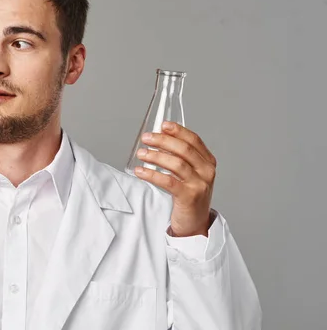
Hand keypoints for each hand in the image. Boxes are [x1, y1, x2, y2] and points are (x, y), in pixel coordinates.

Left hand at [134, 121, 216, 236]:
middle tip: (146, 138)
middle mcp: (206, 171)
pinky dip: (151, 174)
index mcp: (207, 162)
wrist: (195, 222)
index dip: (178, 130)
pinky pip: (168, 181)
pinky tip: (140, 171)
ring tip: (141, 154)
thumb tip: (159, 138)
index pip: (194, 140)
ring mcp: (199, 184)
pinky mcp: (189, 197)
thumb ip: (179, 157)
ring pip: (176, 164)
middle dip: (162, 141)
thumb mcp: (190, 173)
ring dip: (155, 156)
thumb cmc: (189, 195)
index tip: (163, 125)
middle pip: (184, 149)